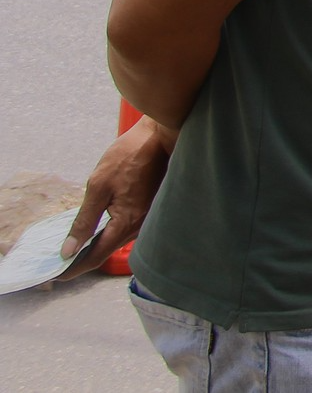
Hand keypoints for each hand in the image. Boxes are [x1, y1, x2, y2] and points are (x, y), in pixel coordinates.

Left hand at [61, 118, 175, 272]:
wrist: (159, 136)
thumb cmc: (128, 156)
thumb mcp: (98, 185)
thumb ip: (84, 221)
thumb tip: (69, 250)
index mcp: (126, 222)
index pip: (96, 256)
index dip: (73, 268)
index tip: (54, 274)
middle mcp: (141, 226)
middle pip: (107, 252)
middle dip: (82, 260)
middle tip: (59, 261)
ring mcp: (148, 219)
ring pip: (116, 242)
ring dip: (95, 247)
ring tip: (72, 247)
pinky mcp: (150, 211)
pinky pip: (125, 231)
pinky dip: (107, 235)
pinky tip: (94, 230)